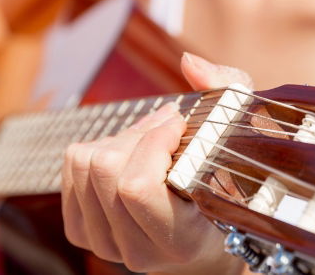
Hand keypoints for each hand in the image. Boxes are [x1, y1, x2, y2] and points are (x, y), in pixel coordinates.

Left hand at [60, 52, 252, 273]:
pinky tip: (130, 155)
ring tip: (151, 142)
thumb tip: (189, 64)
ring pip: (85, 164)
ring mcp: (105, 243)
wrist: (207, 239)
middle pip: (105, 169)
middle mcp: (137, 251)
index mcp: (179, 242)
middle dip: (139, 134)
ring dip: (120, 140)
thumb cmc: (230, 184)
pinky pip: (71, 166)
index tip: (180, 125)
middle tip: (168, 128)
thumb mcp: (243, 136)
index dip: (154, 141)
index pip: (136, 187)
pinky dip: (99, 147)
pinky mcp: (80, 229)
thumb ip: (226, 91)